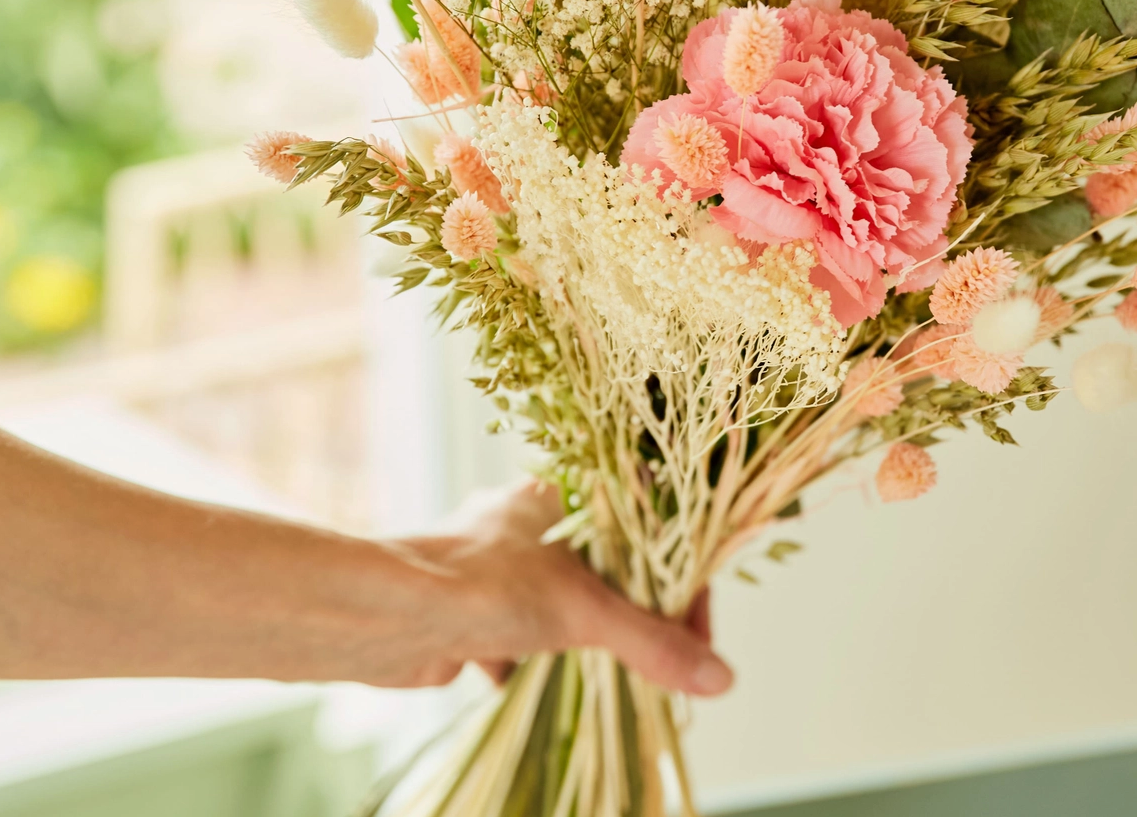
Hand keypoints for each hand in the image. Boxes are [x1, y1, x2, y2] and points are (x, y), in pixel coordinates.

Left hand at [386, 481, 731, 696]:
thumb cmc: (484, 585)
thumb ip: (653, 643)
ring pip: (563, 602)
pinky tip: (519, 673)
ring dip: (576, 637)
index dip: (676, 575)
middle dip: (629, 613)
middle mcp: (531, 519)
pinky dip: (525, 659)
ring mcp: (498, 562)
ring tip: (589, 665)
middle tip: (658, 654)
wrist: (387, 616)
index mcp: (564, 492)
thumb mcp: (585, 612)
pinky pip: (519, 634)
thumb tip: (718, 677)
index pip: (646, 524)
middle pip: (607, 566)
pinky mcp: (471, 606)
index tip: (693, 624)